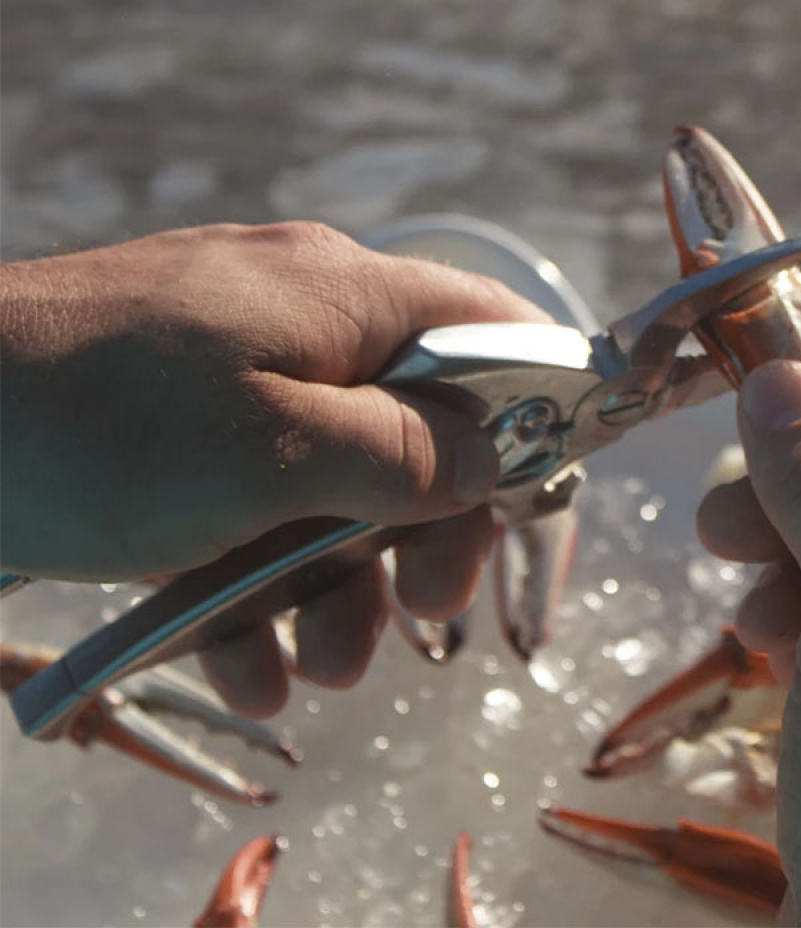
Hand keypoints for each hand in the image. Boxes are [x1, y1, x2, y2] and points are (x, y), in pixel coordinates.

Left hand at [1, 222, 547, 714]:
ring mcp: (241, 384)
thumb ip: (405, 453)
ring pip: (337, 486)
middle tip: (428, 612)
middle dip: (427, 530)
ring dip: (340, 585)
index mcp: (346, 297)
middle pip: (418, 426)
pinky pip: (257, 509)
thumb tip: (499, 453)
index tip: (536, 492)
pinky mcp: (184, 443)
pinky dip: (262, 589)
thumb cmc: (103, 423)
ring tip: (319, 664)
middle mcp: (305, 327)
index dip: (533, 400)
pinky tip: (247, 663)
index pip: (486, 322)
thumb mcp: (278, 449)